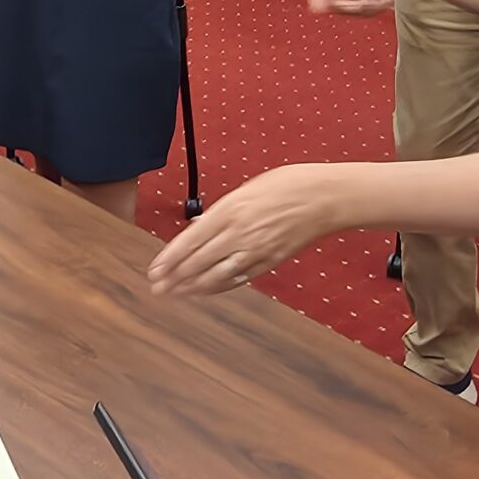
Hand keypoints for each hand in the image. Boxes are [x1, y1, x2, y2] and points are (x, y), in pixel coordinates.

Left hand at [148, 165, 343, 296]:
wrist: (323, 197)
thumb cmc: (286, 185)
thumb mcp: (247, 189)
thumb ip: (222, 210)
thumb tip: (200, 226)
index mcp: (231, 210)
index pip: (191, 240)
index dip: (170, 258)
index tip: (154, 270)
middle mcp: (240, 233)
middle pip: (200, 261)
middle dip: (175, 277)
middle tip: (157, 288)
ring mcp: (256, 250)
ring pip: (217, 275)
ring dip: (193, 286)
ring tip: (175, 293)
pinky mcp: (271, 261)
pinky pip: (239, 278)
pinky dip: (219, 287)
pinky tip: (205, 291)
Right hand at [309, 0, 417, 17]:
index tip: (323, 6)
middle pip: (331, 1)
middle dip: (349, 5)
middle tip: (362, 3)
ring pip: (346, 10)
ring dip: (364, 8)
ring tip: (378, 0)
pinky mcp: (363, 2)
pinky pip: (360, 14)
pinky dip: (373, 10)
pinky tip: (383, 0)